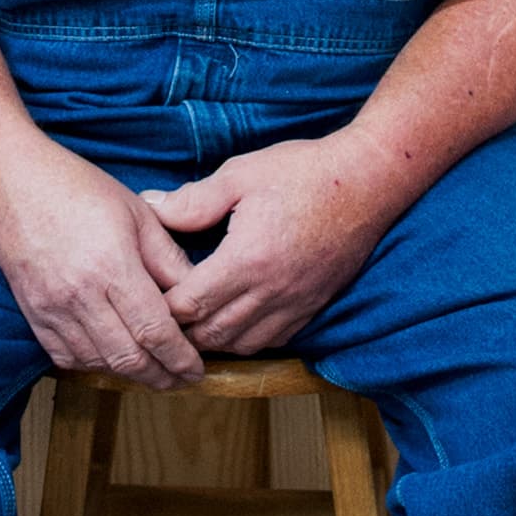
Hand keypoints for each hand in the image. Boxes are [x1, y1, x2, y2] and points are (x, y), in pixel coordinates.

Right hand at [0, 137, 204, 387]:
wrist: (12, 180)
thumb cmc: (78, 188)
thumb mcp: (138, 214)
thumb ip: (169, 259)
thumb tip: (197, 296)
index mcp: (112, 266)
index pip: (155, 331)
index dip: (180, 358)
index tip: (196, 368)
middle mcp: (79, 294)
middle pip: (128, 358)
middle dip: (161, 376)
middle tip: (181, 378)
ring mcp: (51, 307)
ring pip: (98, 363)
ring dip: (130, 373)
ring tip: (154, 371)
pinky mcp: (32, 312)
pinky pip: (65, 357)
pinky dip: (93, 364)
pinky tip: (112, 357)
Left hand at [139, 130, 407, 355]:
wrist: (369, 181)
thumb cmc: (304, 171)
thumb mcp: (240, 175)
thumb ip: (193, 199)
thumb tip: (150, 207)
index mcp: (246, 259)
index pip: (189, 305)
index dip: (162, 306)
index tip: (147, 294)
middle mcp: (271, 291)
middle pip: (212, 334)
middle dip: (181, 331)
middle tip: (159, 317)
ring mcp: (296, 303)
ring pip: (242, 344)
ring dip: (213, 340)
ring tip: (192, 325)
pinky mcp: (314, 306)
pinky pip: (274, 341)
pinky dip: (247, 340)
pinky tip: (234, 324)